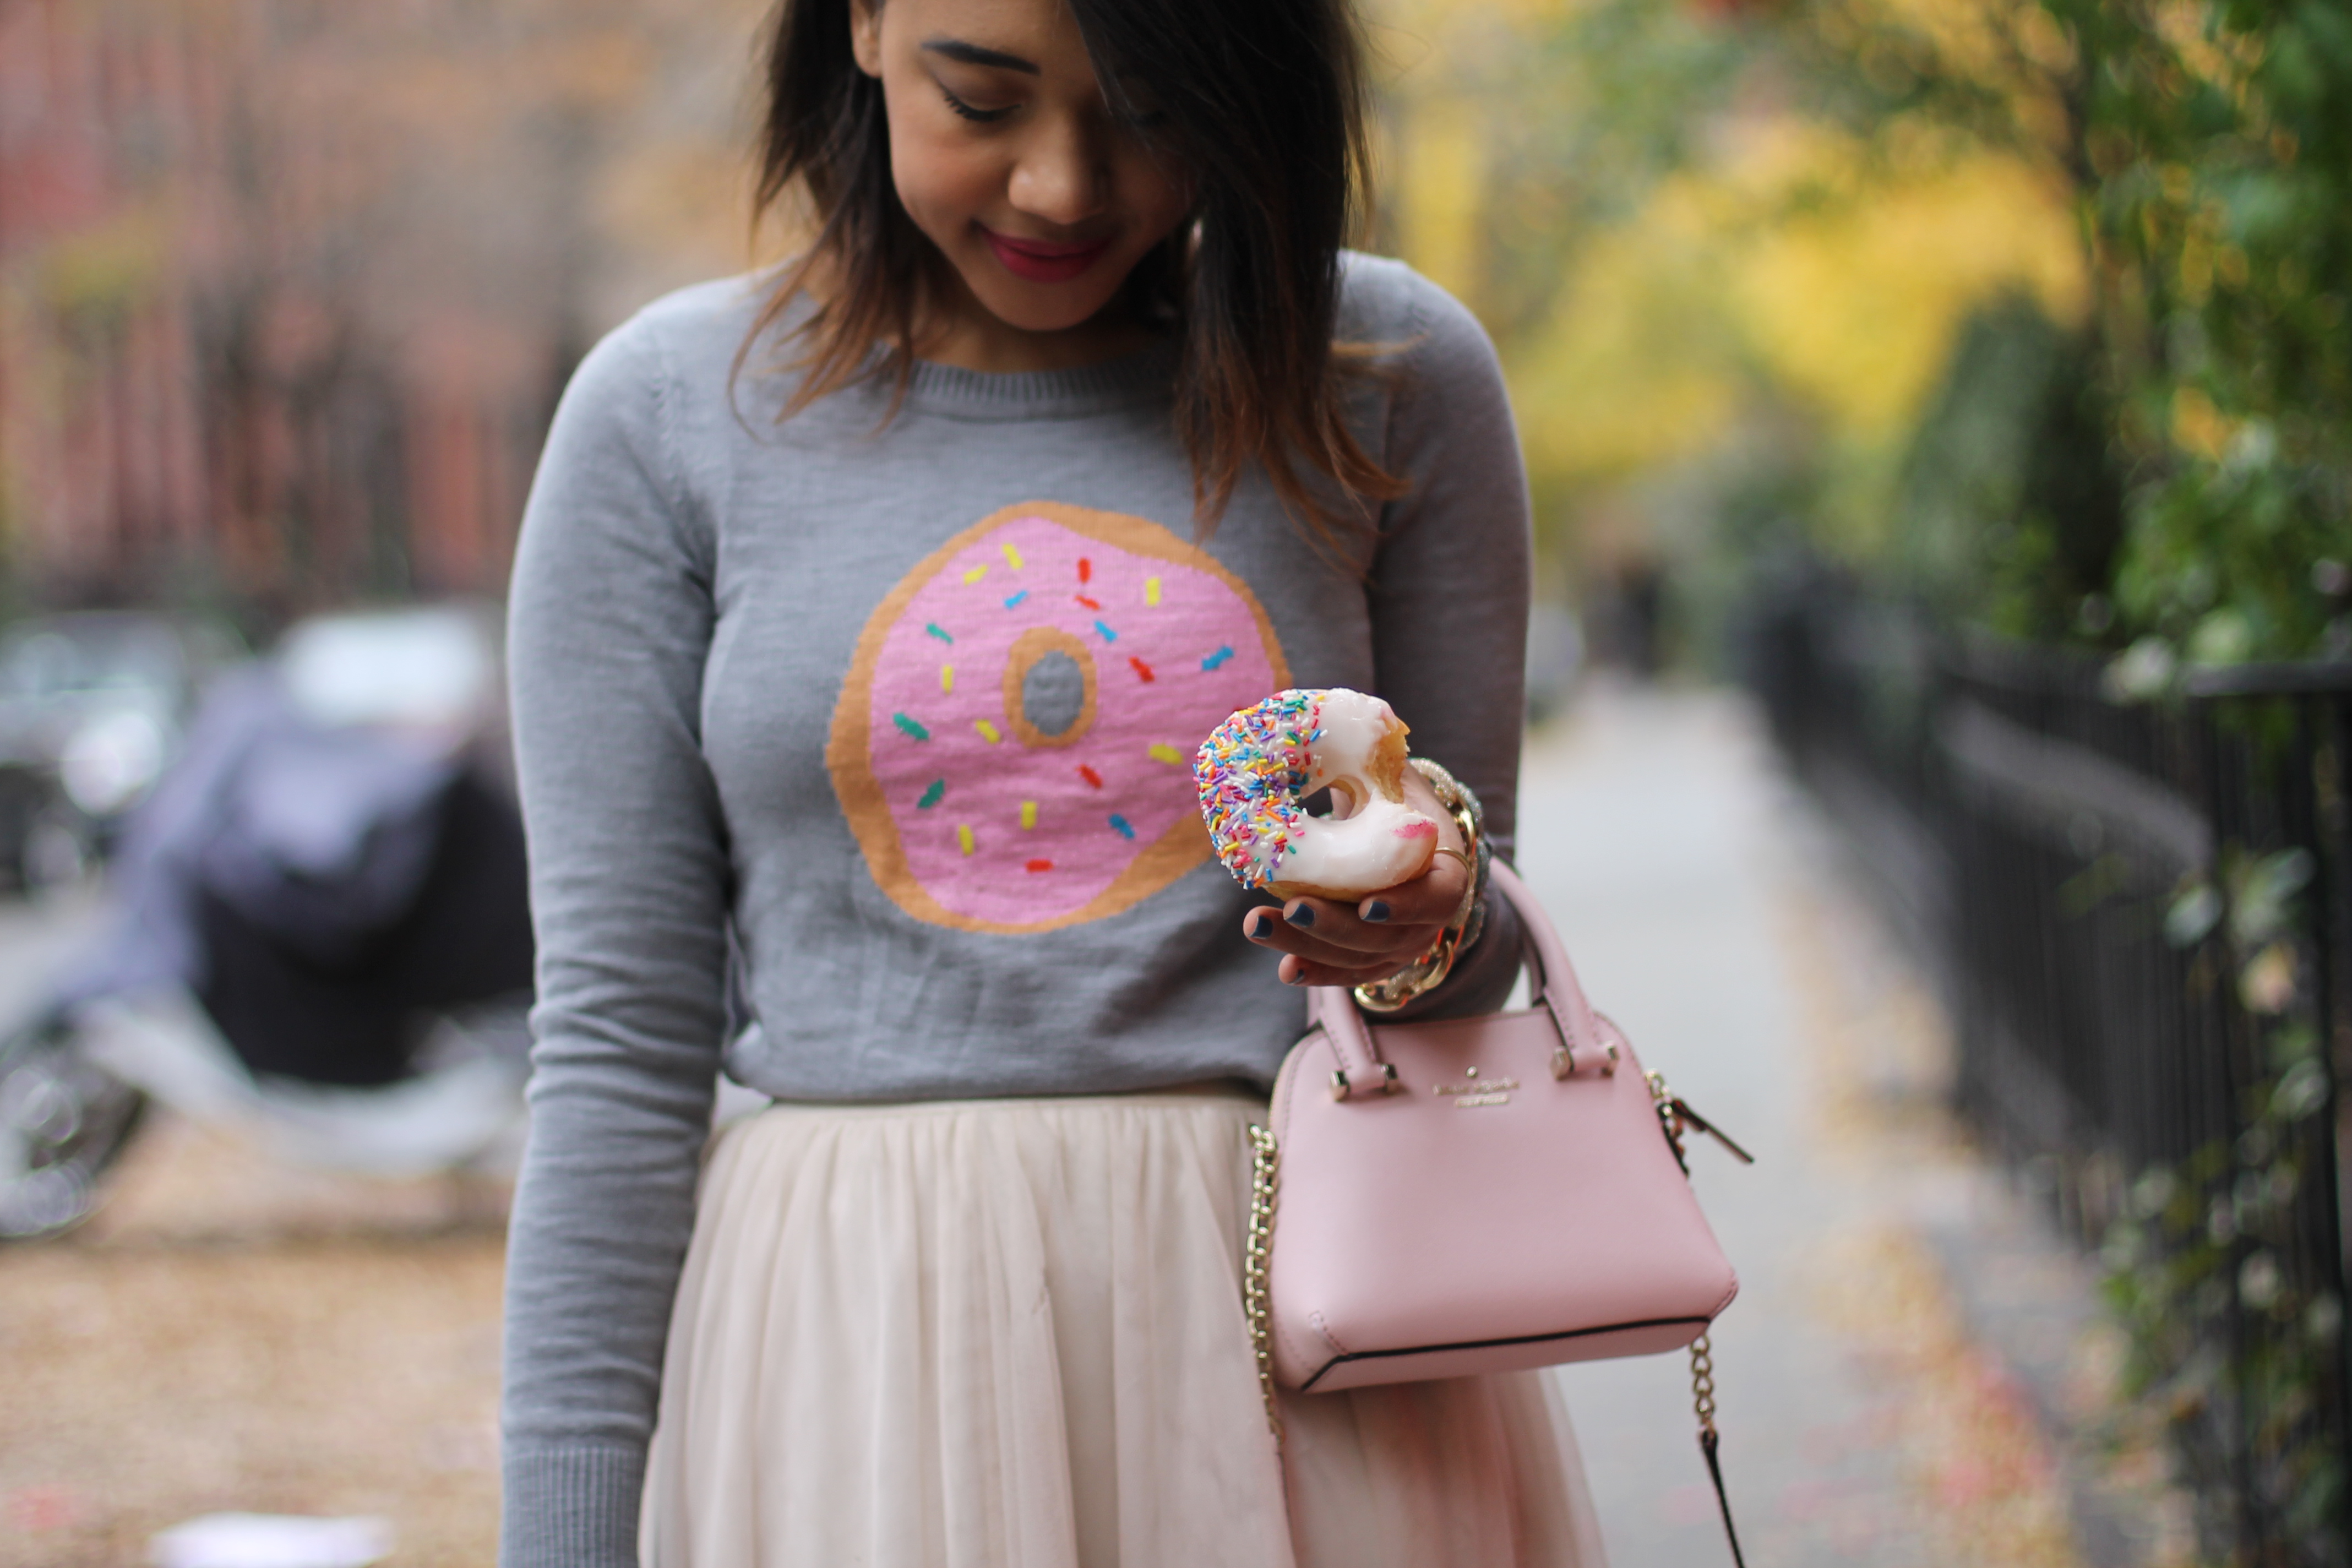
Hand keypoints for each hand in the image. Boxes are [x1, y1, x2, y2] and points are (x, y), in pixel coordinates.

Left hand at [1240, 765, 1469, 988]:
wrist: (1398, 834)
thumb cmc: (1395, 798)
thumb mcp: (1395, 777)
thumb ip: (1381, 760)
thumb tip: (1357, 720)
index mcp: (1447, 871)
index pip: (1438, 898)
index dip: (1406, 904)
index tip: (1367, 902)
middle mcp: (1428, 917)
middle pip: (1387, 937)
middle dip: (1337, 927)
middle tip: (1293, 909)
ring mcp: (1400, 943)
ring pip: (1358, 959)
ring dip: (1309, 948)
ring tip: (1258, 926)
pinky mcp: (1369, 957)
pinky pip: (1345, 974)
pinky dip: (1315, 971)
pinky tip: (1285, 969)